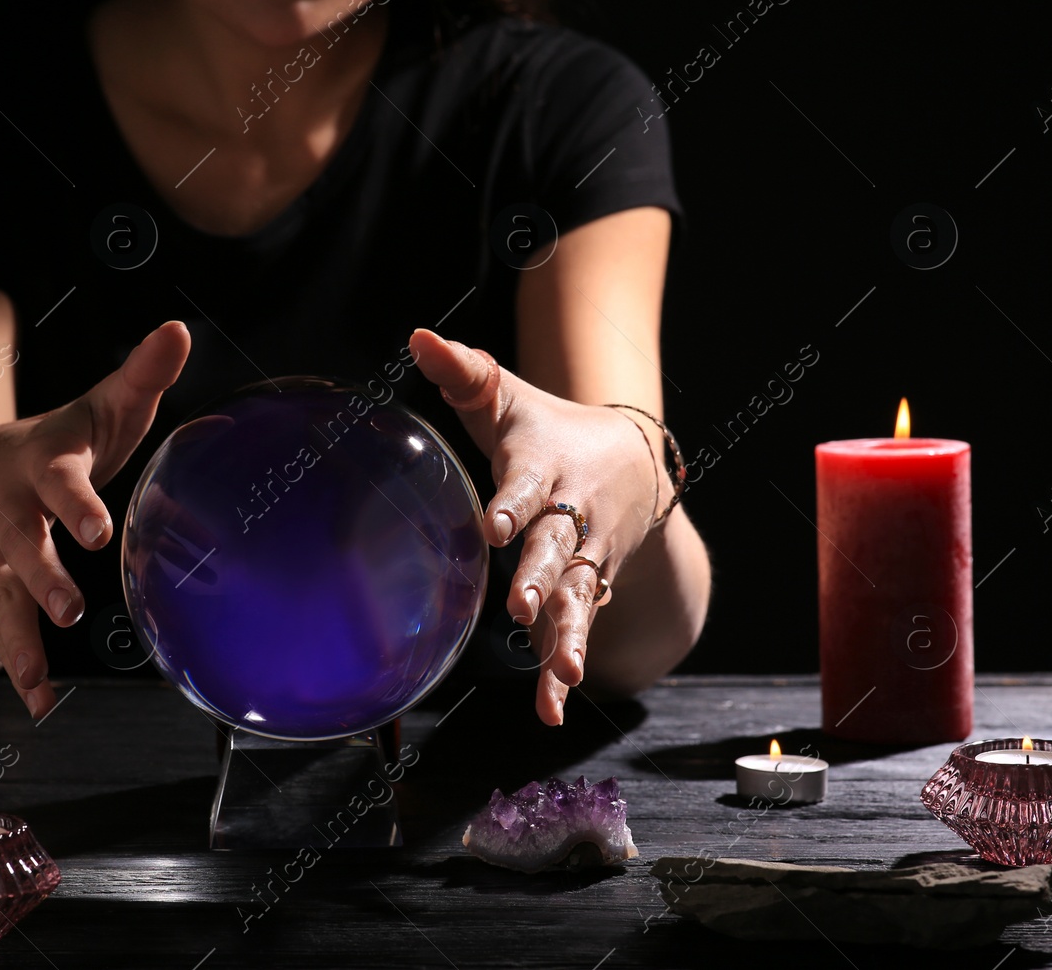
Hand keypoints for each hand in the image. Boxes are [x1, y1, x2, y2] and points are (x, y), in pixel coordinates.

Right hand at [0, 320, 191, 716]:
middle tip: (71, 607)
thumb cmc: (57, 443)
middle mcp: (7, 513)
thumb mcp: (97, 408)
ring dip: (21, 639)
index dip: (74, 503)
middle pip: (21, 548)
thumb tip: (177, 330)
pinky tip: (39, 706)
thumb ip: (140, 375)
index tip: (95, 527)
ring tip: (39, 678)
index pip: (56, 480)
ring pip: (1, 599)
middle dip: (43, 578)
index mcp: (40, 465)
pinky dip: (17, 671)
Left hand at [408, 328, 662, 725]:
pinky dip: (562, 672)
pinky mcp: (586, 591)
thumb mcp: (507, 397)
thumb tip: (417, 338)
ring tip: (563, 673)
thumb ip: (462, 373)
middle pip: (557, 550)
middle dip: (541, 579)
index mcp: (546, 469)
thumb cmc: (548, 429)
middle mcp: (571, 519)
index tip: (495, 525)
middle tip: (521, 606)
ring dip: (567, 636)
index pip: (529, 486)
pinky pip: (575, 632)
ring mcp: (584, 560)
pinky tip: (551, 712)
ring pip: (578, 600)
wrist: (633, 462)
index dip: (513, 505)